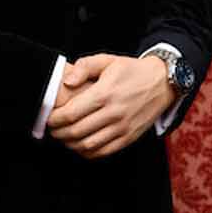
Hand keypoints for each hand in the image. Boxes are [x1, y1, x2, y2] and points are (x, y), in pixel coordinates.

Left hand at [45, 52, 177, 157]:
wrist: (162, 82)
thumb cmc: (132, 71)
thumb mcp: (107, 60)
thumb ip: (84, 67)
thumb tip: (67, 82)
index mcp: (104, 94)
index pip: (70, 113)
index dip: (54, 119)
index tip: (49, 117)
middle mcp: (113, 113)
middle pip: (76, 132)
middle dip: (58, 133)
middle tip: (52, 129)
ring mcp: (122, 128)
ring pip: (88, 145)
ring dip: (70, 144)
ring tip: (64, 137)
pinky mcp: (129, 137)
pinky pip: (103, 151)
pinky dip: (87, 152)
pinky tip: (81, 145)